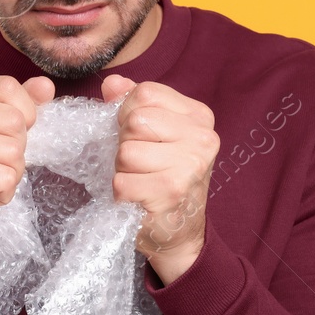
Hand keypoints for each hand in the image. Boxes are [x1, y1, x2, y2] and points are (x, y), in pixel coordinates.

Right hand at [0, 74, 54, 237]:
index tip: (6, 135)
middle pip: (15, 120)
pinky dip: (4, 192)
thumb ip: (20, 105)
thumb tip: (45, 86)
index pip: (8, 86)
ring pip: (13, 150)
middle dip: (16, 149)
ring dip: (11, 173)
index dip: (24, 113)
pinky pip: (6, 176)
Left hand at [102, 75, 218, 283]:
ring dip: (122, 170)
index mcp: (199, 117)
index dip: (128, 114)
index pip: (146, 93)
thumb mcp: (152, 134)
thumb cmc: (161, 177)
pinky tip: (139, 199)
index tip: (141, 137)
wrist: (178, 231)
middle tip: (141, 165)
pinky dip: (121, 193)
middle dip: (125, 144)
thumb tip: (112, 83)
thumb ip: (131, 104)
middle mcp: (203, 138)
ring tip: (141, 181)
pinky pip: (122, 182)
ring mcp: (190, 166)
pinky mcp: (172, 192)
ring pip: (126, 152)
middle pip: (135, 121)